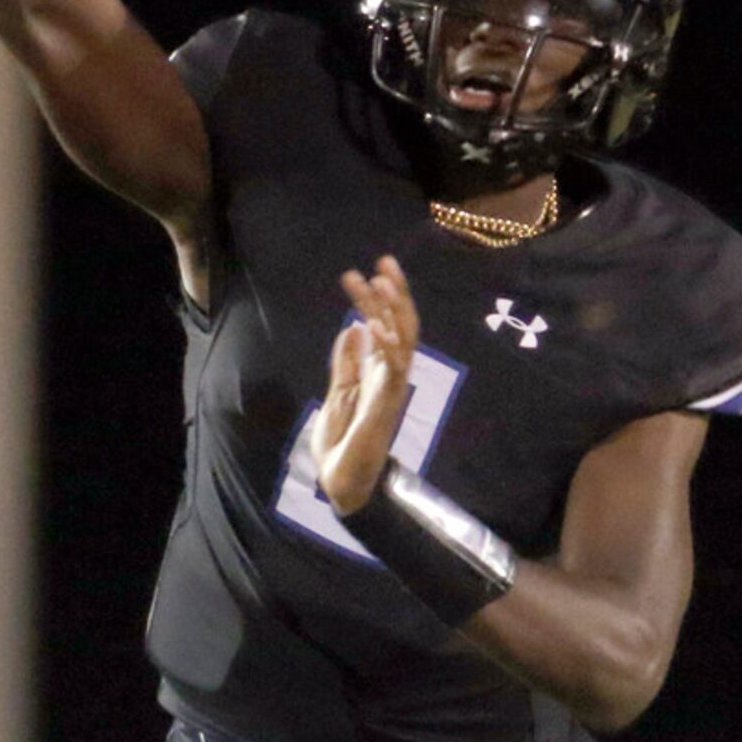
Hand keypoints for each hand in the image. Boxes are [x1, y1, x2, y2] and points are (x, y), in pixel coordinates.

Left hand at [313, 256, 418, 515]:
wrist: (340, 481)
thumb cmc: (342, 441)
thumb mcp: (338, 393)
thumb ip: (346, 363)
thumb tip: (353, 328)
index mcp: (380, 371)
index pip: (385, 325)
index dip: (378, 298)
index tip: (365, 271)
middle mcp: (391, 375)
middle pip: (401, 325)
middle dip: (395, 293)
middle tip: (383, 261)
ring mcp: (391, 388)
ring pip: (403, 340)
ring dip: (393, 309)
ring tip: (381, 279)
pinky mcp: (386, 404)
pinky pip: (393, 369)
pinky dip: (386, 345)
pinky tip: (375, 322)